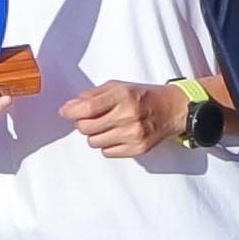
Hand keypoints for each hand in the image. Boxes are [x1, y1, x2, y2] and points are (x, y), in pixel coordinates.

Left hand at [58, 79, 188, 161]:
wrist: (173, 109)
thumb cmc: (144, 97)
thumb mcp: (119, 86)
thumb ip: (93, 95)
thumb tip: (70, 106)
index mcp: (123, 96)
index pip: (87, 108)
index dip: (71, 112)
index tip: (65, 112)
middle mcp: (128, 115)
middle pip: (87, 128)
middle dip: (83, 123)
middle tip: (90, 119)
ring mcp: (133, 134)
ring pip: (94, 142)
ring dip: (95, 135)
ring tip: (107, 127)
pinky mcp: (138, 148)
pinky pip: (108, 152)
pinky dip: (107, 145)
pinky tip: (117, 135)